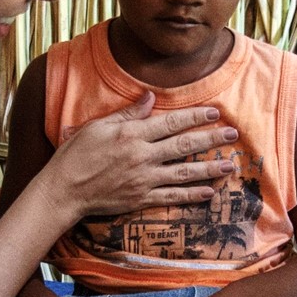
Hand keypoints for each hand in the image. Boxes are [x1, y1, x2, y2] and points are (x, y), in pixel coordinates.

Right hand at [37, 91, 238, 221]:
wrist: (63, 190)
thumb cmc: (76, 155)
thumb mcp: (98, 127)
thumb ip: (127, 114)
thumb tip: (150, 97)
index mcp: (132, 135)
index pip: (171, 122)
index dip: (195, 116)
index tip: (215, 112)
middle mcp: (142, 156)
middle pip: (184, 145)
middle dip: (211, 139)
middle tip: (233, 134)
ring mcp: (144, 179)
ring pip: (184, 172)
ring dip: (209, 168)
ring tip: (230, 165)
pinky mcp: (141, 199)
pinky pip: (172, 196)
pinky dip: (192, 195)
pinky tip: (209, 192)